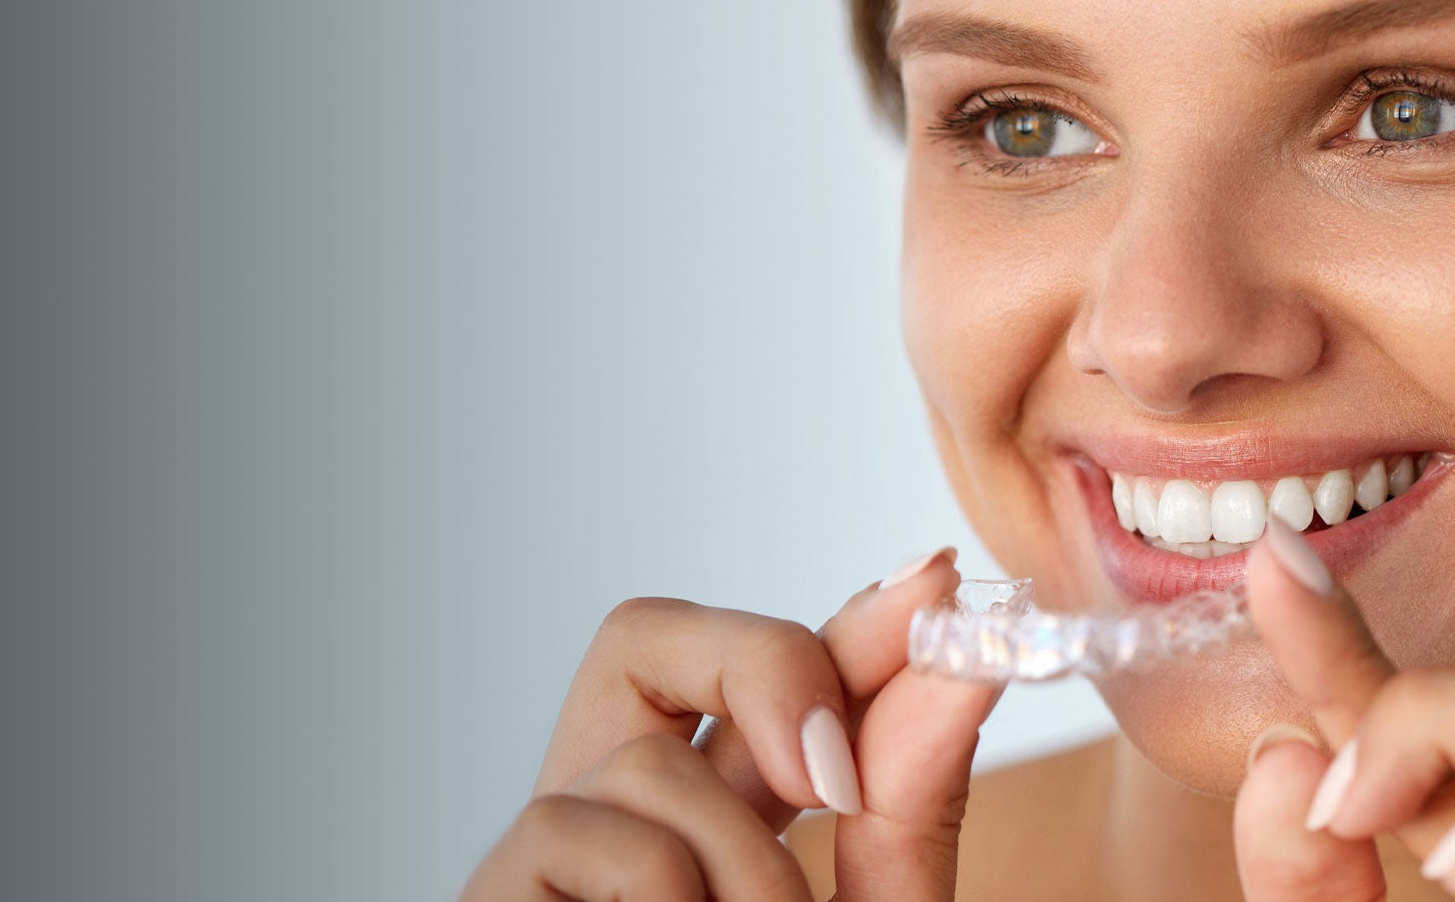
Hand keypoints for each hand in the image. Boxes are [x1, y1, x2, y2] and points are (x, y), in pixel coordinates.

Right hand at [462, 549, 1003, 900]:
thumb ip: (909, 813)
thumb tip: (961, 658)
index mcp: (709, 835)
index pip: (764, 685)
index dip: (845, 627)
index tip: (939, 584)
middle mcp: (617, 830)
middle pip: (643, 638)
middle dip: (758, 664)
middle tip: (835, 776)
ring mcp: (548, 865)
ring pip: (642, 755)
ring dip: (741, 860)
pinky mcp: (493, 895)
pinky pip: (574, 823)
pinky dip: (667, 892)